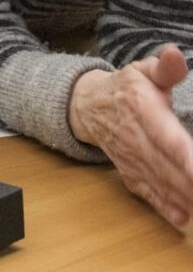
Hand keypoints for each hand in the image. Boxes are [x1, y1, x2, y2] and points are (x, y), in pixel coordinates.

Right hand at [68, 44, 192, 227]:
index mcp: (141, 109)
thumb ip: (165, 67)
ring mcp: (130, 158)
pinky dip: (165, 208)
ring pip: (160, 183)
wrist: (87, 107)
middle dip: (189, 182)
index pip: (168, 137)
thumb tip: (175, 53)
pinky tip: (182, 218)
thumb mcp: (143, 70)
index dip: (186, 157)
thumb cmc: (124, 88)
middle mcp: (134, 137)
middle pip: (167, 166)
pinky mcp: (129, 173)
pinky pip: (147, 193)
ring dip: (183, 197)